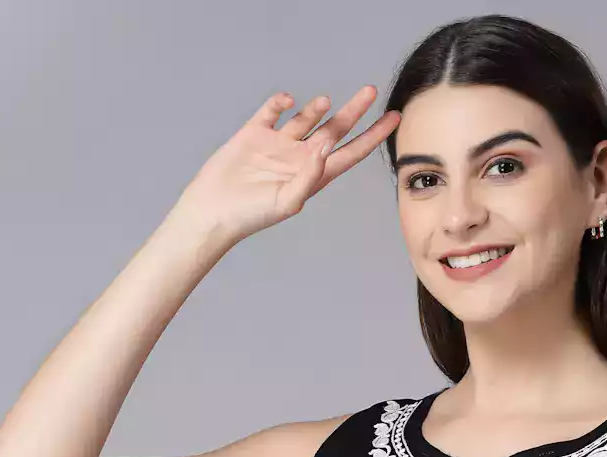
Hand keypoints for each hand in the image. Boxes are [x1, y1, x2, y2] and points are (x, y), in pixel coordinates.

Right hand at [177, 85, 400, 244]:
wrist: (213, 210)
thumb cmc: (251, 215)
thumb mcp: (287, 202)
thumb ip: (310, 176)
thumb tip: (327, 146)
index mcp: (313, 176)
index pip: (351, 153)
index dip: (373, 137)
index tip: (393, 120)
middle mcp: (299, 158)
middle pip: (334, 130)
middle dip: (353, 112)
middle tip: (370, 91)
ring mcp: (277, 144)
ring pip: (305, 118)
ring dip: (316, 108)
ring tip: (324, 102)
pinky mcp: (254, 133)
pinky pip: (272, 111)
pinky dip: (280, 102)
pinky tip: (286, 100)